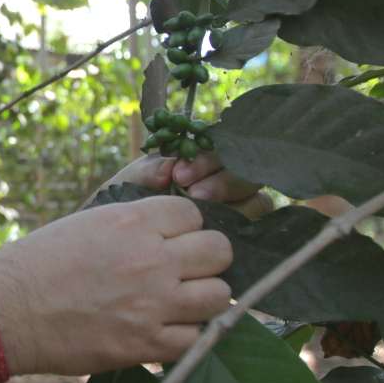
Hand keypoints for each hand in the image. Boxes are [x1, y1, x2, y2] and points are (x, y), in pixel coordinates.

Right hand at [0, 196, 231, 375]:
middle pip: (219, 251)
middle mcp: (149, 259)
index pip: (193, 214)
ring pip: (220, 296)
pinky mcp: (145, 344)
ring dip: (204, 298)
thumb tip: (170, 231)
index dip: (184, 228)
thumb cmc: (36, 264)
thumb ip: (132, 224)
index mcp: (131, 221)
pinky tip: (165, 330)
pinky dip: (186, 336)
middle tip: (185, 270)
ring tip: (181, 302)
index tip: (171, 240)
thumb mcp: (85, 223)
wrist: (4, 312)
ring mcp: (152, 304)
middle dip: (206, 259)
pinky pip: (198, 339)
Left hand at [96, 151, 273, 219]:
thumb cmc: (135, 194)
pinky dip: (239, 228)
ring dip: (233, 205)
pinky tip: (215, 231)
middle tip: (193, 195)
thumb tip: (169, 169)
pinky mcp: (243, 232)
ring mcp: (241, 205)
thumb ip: (151, 170)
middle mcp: (230, 178)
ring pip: (258, 201)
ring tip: (200, 211)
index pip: (223, 150)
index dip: (205, 161)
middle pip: (247, 174)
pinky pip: (254, 228)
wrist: (126, 227)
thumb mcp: (136, 178)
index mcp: (207, 156)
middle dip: (222, 182)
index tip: (178, 175)